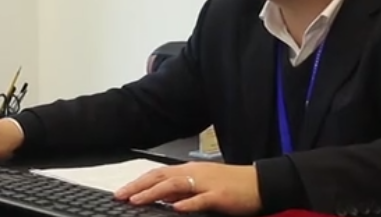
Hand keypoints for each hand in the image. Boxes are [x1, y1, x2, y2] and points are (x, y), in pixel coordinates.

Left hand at [114, 162, 261, 214]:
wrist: (259, 183)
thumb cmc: (232, 185)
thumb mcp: (203, 185)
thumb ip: (183, 190)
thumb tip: (162, 196)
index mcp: (191, 171)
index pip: (159, 174)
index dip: (139, 182)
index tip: (122, 191)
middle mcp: (195, 174)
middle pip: (161, 177)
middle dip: (139, 186)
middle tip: (121, 196)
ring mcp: (206, 183)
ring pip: (175, 185)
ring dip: (154, 192)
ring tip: (137, 200)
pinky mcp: (219, 195)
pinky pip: (200, 199)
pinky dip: (186, 203)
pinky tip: (174, 208)